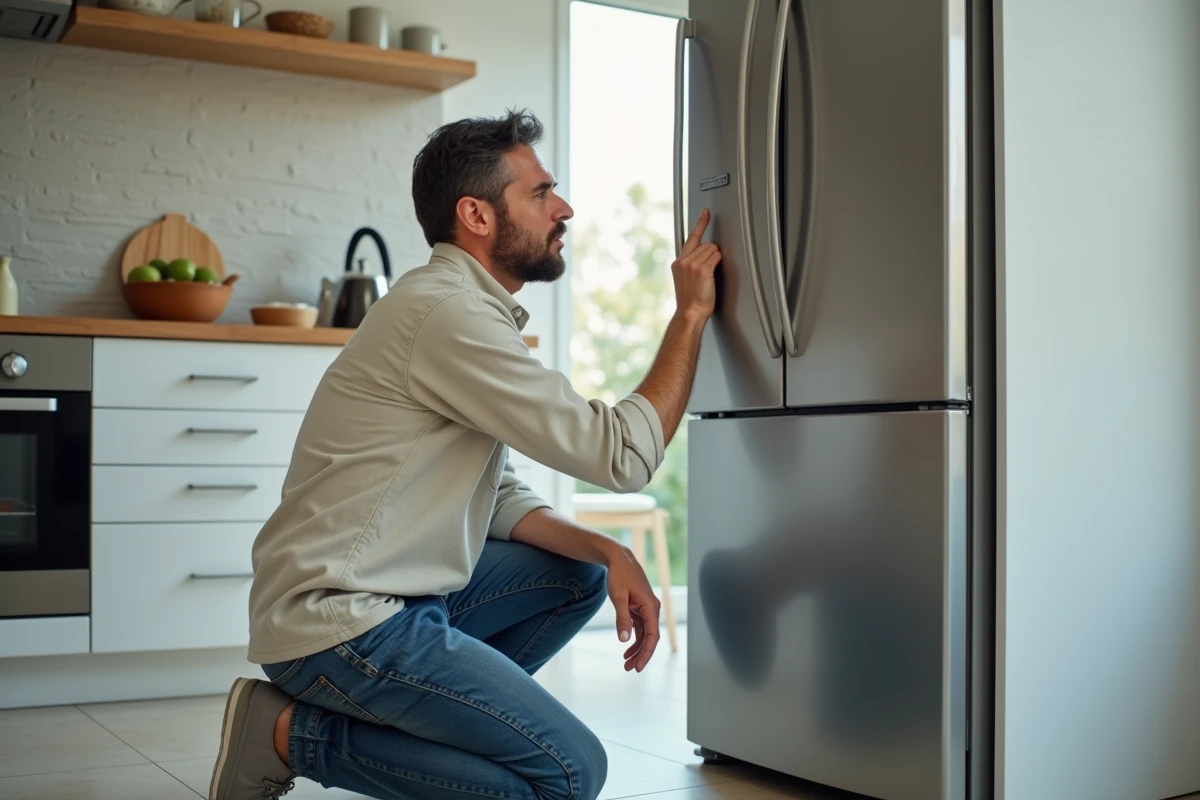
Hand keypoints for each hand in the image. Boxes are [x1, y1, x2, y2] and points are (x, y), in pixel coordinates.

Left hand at [606, 546, 661, 671]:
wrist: (619, 559)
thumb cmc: (620, 576)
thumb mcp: (618, 598)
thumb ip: (622, 619)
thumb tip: (624, 640)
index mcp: (651, 607)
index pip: (652, 635)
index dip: (646, 653)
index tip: (638, 666)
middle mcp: (652, 609)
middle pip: (650, 638)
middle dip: (641, 654)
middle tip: (630, 669)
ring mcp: (646, 609)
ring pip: (645, 634)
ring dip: (637, 649)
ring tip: (626, 663)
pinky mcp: (640, 608)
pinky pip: (640, 628)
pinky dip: (634, 638)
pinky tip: (626, 648)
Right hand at [672, 208, 720, 320]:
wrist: (690, 312)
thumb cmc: (691, 301)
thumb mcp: (685, 280)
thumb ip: (690, 265)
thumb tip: (704, 255)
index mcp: (678, 262)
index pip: (691, 237)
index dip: (700, 223)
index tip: (705, 212)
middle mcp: (683, 261)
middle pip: (706, 244)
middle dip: (711, 254)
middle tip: (708, 271)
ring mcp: (692, 264)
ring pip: (712, 250)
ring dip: (715, 260)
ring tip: (708, 276)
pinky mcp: (702, 269)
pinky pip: (716, 257)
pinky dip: (718, 263)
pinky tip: (712, 275)